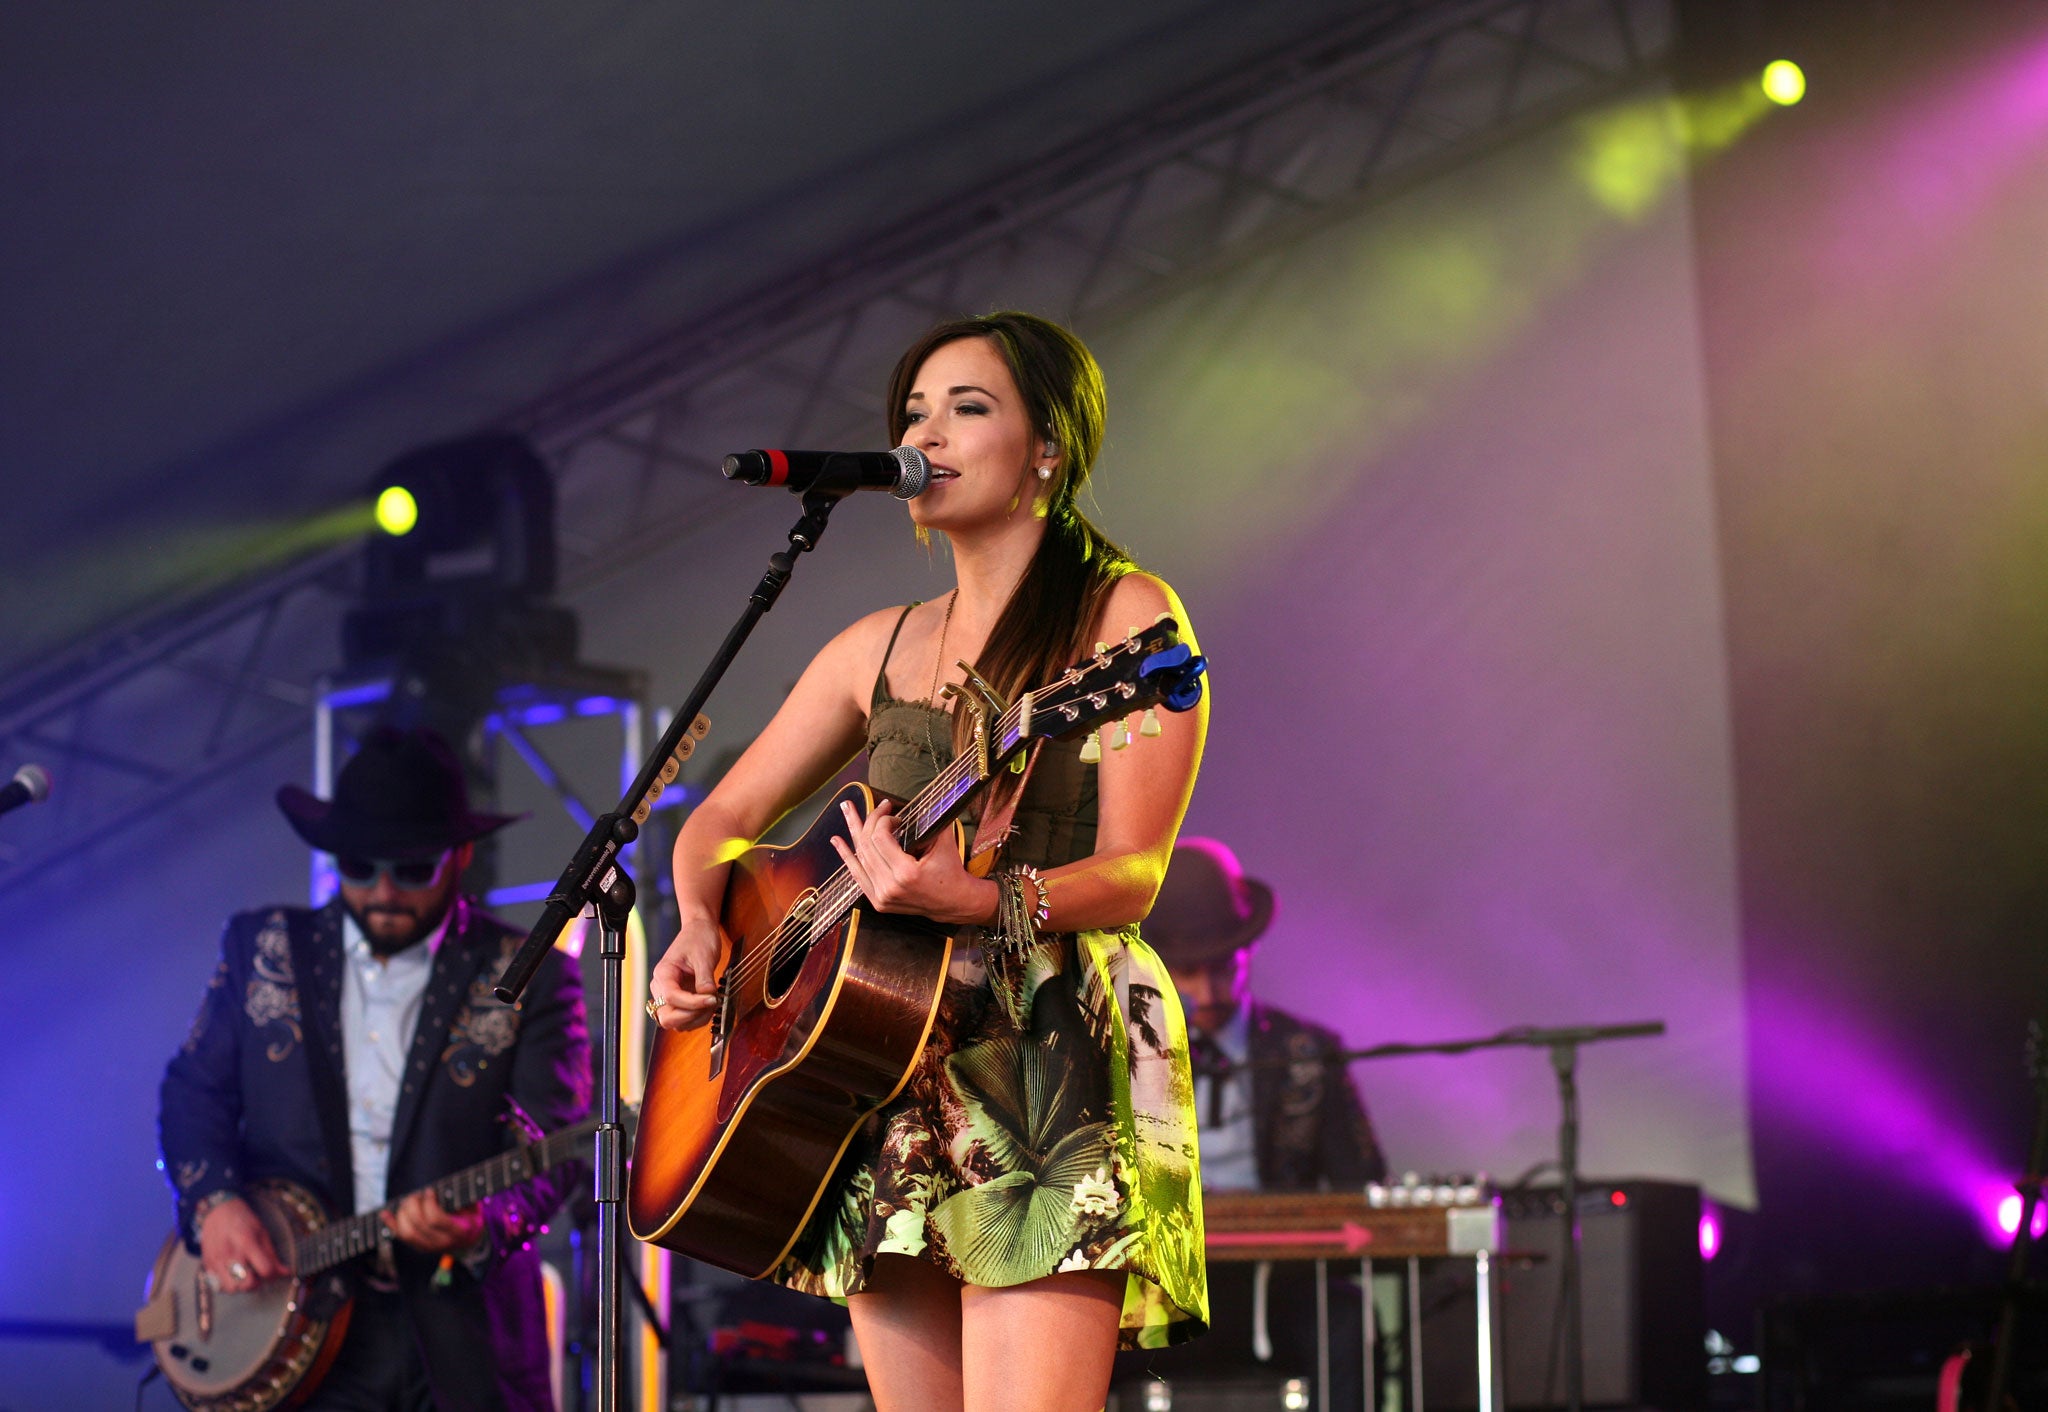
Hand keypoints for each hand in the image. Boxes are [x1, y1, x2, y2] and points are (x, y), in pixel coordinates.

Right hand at [199, 1196, 286, 1292]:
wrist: (218, 1212)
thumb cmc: (243, 1221)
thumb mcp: (262, 1232)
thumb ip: (272, 1255)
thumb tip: (286, 1273)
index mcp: (248, 1243)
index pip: (265, 1270)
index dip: (272, 1275)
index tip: (271, 1272)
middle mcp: (231, 1254)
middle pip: (246, 1285)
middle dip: (255, 1284)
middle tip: (256, 1275)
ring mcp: (216, 1261)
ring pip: (230, 1289)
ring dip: (239, 1286)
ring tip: (243, 1275)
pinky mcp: (207, 1265)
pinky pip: (217, 1286)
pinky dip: (226, 1284)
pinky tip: (232, 1274)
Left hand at [382, 1187, 485, 1254]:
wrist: (470, 1240)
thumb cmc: (471, 1216)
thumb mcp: (474, 1206)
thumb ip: (463, 1197)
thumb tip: (444, 1188)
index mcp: (459, 1231)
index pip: (435, 1219)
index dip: (428, 1203)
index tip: (429, 1190)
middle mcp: (443, 1243)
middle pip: (418, 1225)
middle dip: (413, 1205)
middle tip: (417, 1194)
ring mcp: (430, 1248)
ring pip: (407, 1232)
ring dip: (403, 1213)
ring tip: (409, 1201)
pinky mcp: (419, 1248)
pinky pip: (401, 1237)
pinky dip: (390, 1224)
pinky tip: (384, 1213)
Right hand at [650, 913, 721, 1031]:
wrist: (699, 931)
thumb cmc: (699, 939)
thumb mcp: (704, 956)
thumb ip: (704, 979)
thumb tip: (708, 998)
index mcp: (663, 974)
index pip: (671, 997)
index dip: (693, 1003)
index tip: (712, 998)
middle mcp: (661, 988)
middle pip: (668, 1017)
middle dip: (692, 1015)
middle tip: (712, 1003)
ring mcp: (668, 996)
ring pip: (676, 1023)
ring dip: (697, 1019)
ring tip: (713, 1002)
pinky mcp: (679, 1001)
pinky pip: (684, 1019)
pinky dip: (698, 1018)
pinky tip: (709, 1004)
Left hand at [830, 797, 995, 924]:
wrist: (954, 903)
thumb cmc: (950, 870)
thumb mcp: (943, 843)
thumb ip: (930, 820)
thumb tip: (917, 800)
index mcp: (906, 873)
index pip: (880, 838)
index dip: (883, 820)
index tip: (894, 815)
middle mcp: (890, 887)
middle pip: (867, 846)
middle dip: (869, 821)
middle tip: (876, 806)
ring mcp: (881, 897)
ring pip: (859, 858)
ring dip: (853, 832)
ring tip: (846, 809)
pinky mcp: (878, 902)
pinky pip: (858, 876)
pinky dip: (847, 857)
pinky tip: (838, 842)